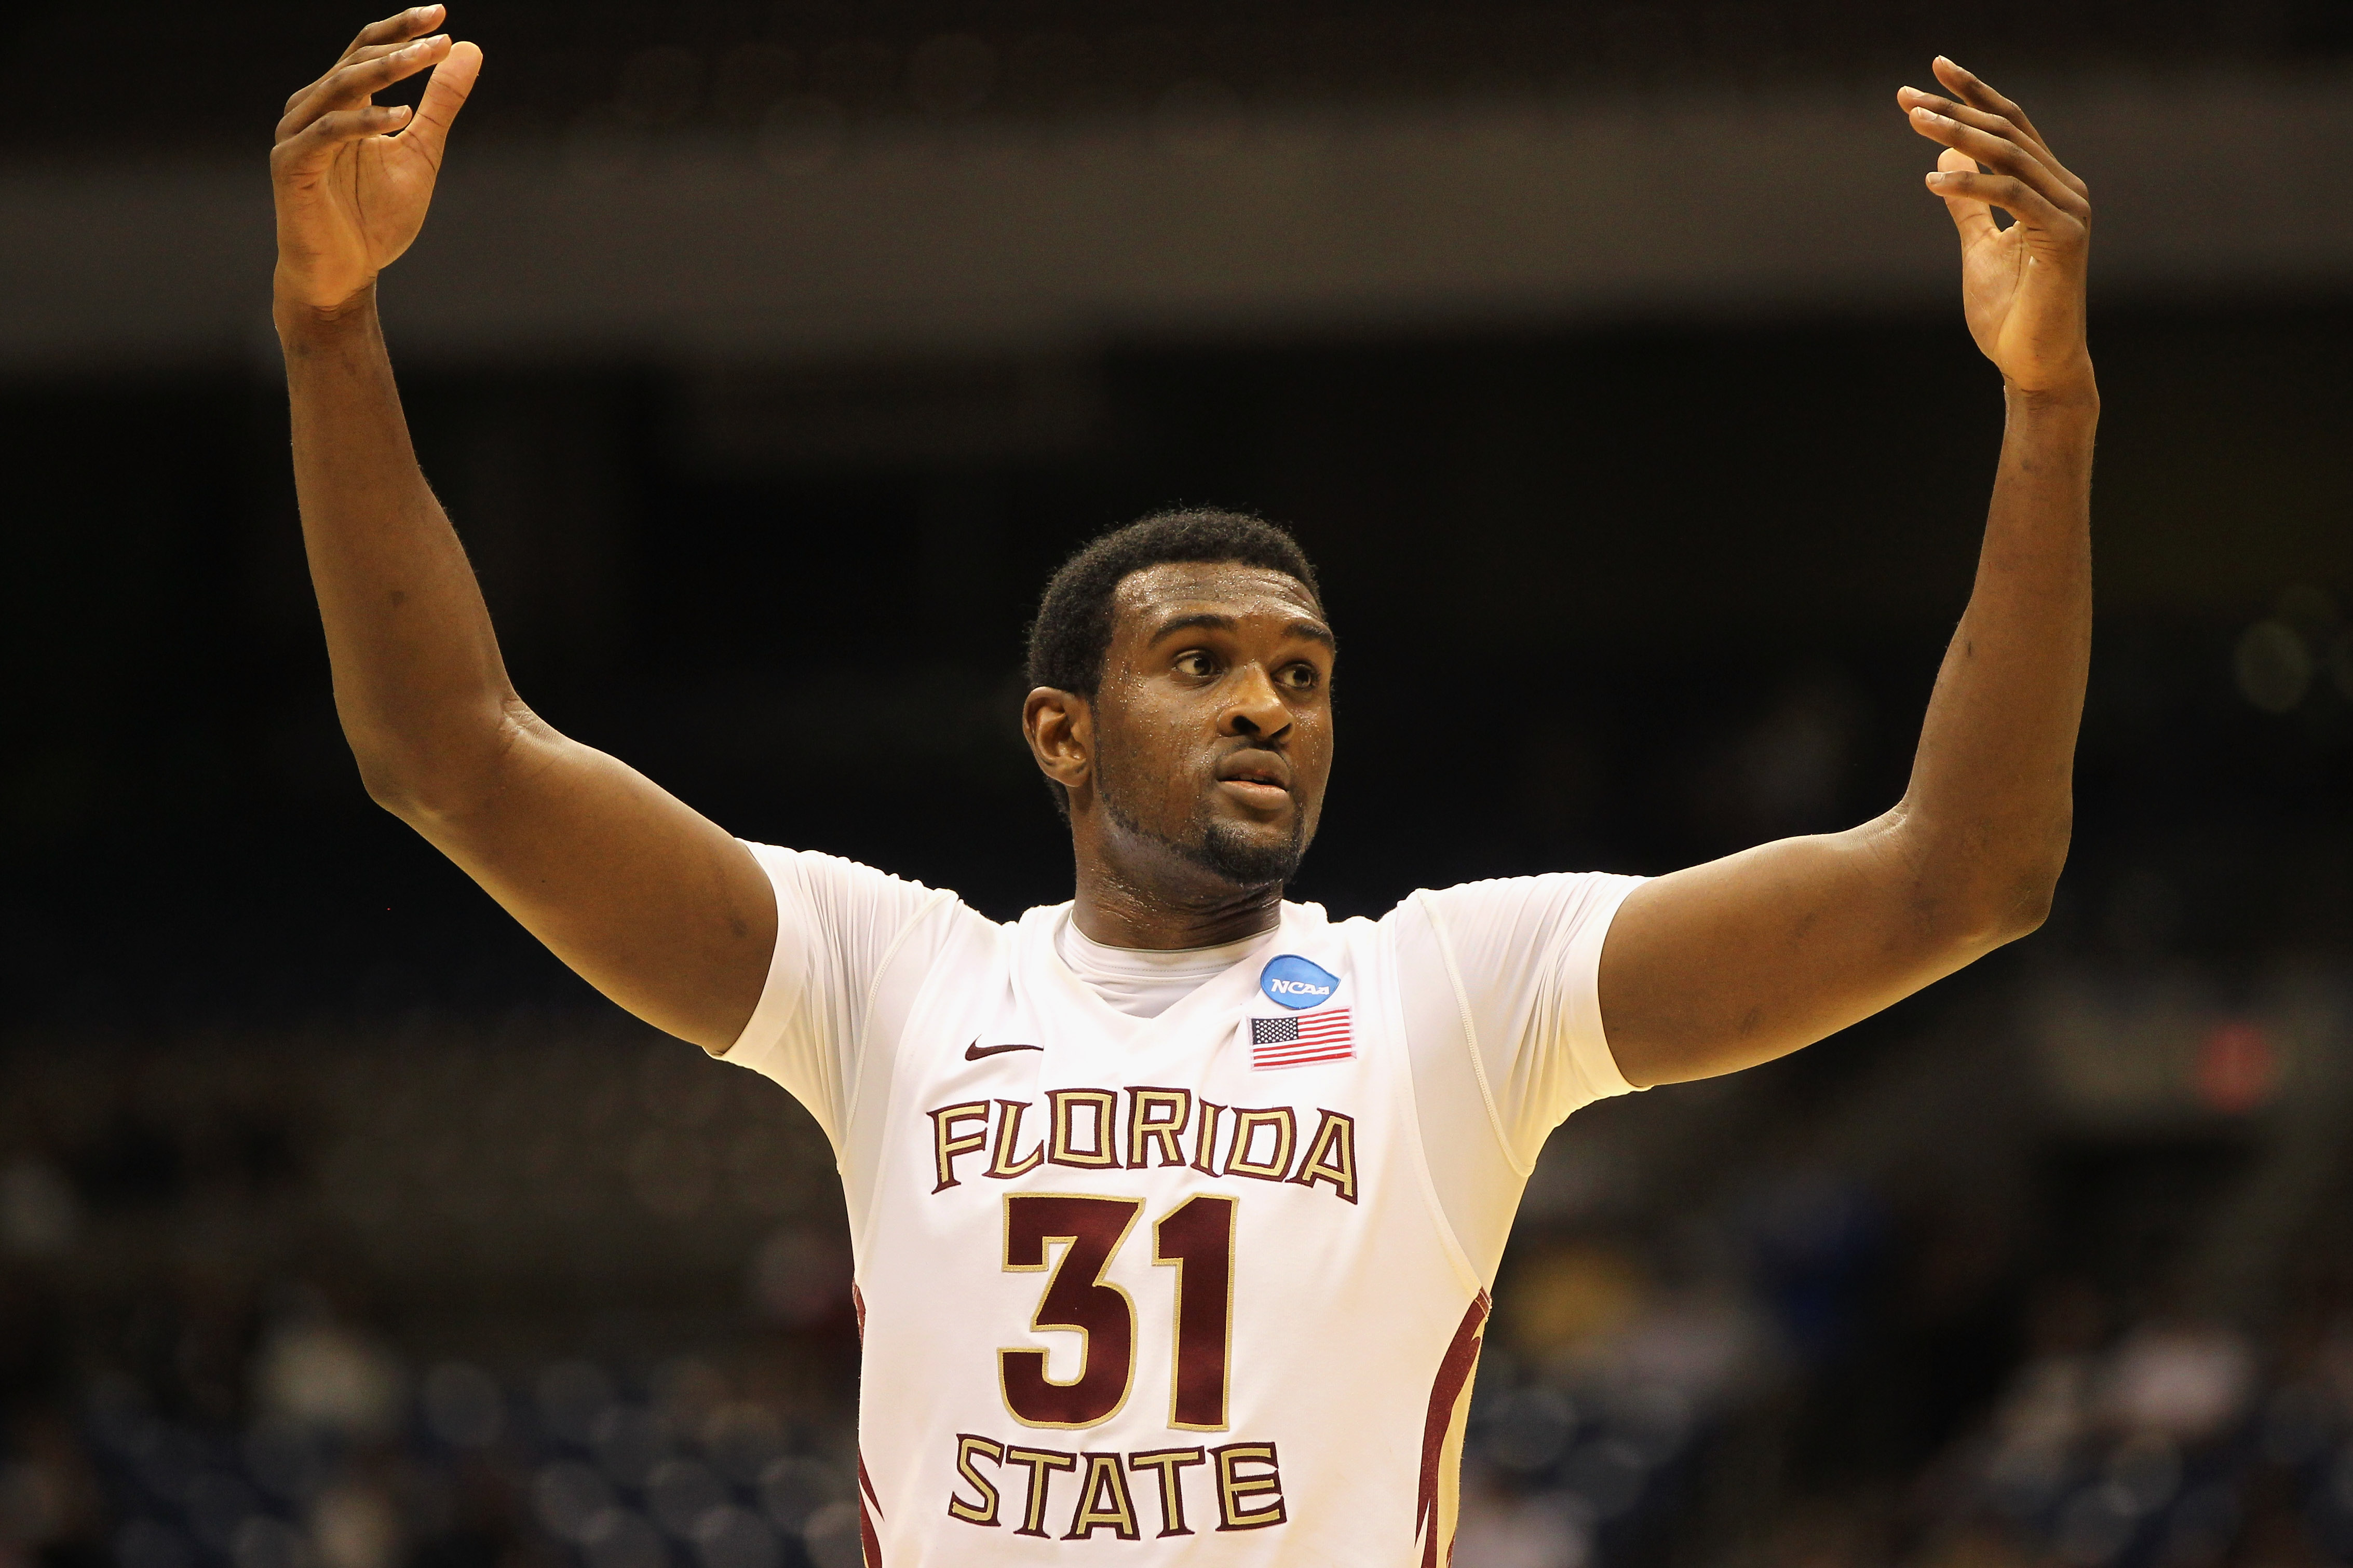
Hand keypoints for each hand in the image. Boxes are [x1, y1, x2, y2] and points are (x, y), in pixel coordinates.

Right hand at [272, 5, 481, 315]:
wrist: (344, 274)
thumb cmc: (376, 218)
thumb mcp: (422, 151)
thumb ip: (441, 104)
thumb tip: (467, 49)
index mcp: (339, 102)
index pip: (367, 50)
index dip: (401, 29)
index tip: (441, 15)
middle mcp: (313, 108)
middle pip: (355, 60)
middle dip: (400, 46)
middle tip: (441, 37)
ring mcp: (297, 134)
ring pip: (341, 87)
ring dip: (386, 71)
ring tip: (427, 59)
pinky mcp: (291, 164)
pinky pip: (330, 132)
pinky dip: (365, 122)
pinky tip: (402, 116)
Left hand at [1898, 60, 2091, 397]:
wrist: (2033, 364)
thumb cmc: (2010, 311)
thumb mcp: (1978, 247)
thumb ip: (1967, 205)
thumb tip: (1943, 159)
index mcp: (2047, 186)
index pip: (2010, 125)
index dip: (1973, 95)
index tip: (1931, 70)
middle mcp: (2065, 189)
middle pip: (2007, 131)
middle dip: (1955, 109)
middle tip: (1906, 96)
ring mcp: (2069, 210)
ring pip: (2009, 155)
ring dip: (1957, 135)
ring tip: (1914, 122)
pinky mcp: (2064, 237)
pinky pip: (2012, 197)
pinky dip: (1970, 185)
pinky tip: (1932, 181)